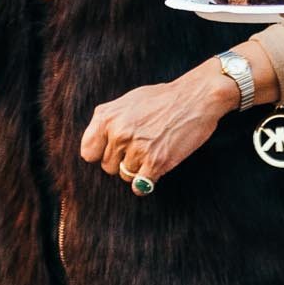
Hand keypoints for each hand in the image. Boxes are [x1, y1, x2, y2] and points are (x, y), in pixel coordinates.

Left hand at [79, 65, 233, 187]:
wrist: (195, 98)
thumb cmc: (162, 98)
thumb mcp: (127, 102)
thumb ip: (108, 121)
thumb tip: (96, 146)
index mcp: (106, 117)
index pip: (89, 152)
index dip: (101, 154)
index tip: (113, 150)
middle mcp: (118, 133)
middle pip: (108, 167)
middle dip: (122, 161)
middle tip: (140, 147)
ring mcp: (136, 149)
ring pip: (125, 176)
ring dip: (138, 169)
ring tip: (152, 151)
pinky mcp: (155, 162)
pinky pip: (140, 186)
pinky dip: (146, 183)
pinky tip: (155, 168)